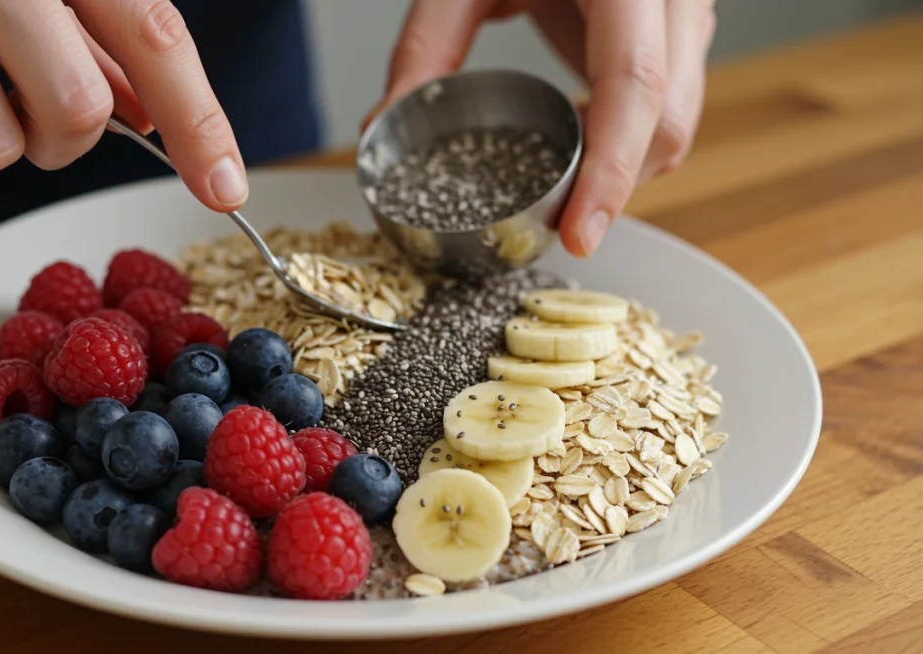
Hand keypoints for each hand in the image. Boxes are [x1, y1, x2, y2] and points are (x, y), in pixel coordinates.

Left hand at [365, 0, 715, 256]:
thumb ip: (424, 47)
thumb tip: (379, 126)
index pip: (634, 86)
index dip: (610, 172)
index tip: (578, 234)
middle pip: (668, 120)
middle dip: (617, 184)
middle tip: (561, 226)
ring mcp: (688, 10)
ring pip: (680, 119)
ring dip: (628, 166)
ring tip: (569, 188)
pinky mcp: (681, 26)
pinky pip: (673, 100)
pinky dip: (632, 138)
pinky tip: (585, 146)